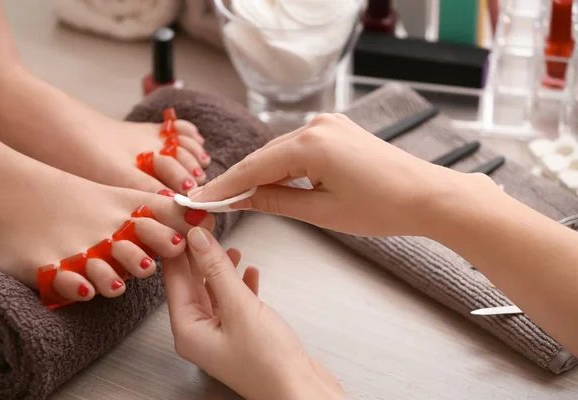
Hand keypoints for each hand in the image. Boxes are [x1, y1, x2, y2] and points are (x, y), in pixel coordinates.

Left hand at [163, 228, 344, 399]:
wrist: (300, 390)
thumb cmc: (268, 362)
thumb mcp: (239, 306)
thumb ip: (216, 269)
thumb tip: (197, 238)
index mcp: (188, 330)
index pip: (175, 279)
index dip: (178, 248)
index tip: (183, 222)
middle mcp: (199, 333)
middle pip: (193, 284)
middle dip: (200, 256)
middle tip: (207, 226)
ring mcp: (221, 335)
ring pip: (215, 291)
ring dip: (221, 269)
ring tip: (230, 247)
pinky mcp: (242, 335)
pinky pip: (234, 302)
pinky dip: (240, 285)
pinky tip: (250, 273)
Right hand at [189, 113, 484, 236]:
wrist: (428, 196)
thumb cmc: (383, 208)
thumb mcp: (322, 211)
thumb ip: (274, 201)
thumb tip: (239, 200)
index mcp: (311, 144)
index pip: (254, 167)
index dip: (224, 186)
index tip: (198, 199)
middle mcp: (316, 125)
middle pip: (265, 157)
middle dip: (240, 181)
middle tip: (213, 203)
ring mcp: (329, 124)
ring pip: (281, 152)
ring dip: (262, 175)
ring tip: (239, 199)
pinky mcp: (338, 130)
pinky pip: (300, 148)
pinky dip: (284, 167)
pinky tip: (273, 184)